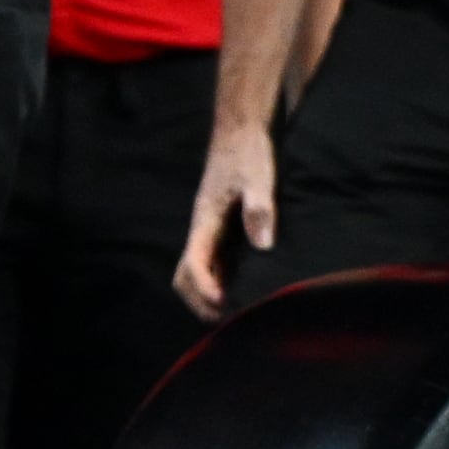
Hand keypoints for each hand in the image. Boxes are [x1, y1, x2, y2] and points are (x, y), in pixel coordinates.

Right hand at [174, 118, 277, 320]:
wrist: (245, 128)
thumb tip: (263, 244)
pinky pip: (215, 262)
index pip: (193, 261)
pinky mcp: (226, 227)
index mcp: (205, 218)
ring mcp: (213, 229)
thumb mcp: (258, 176)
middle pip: (185, 273)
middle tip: (225, 319)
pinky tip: (244, 290)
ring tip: (234, 313)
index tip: (223, 304)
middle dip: (199, 299)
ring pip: (198, 270)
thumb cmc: (250, 151)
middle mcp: (204, 228)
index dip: (204, 287)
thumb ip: (259, 208)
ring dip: (208, 294)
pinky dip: (221, 282)